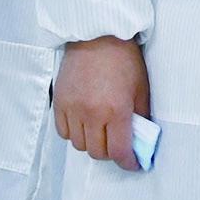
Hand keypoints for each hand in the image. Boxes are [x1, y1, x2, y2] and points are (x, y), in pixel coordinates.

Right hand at [54, 35, 148, 169]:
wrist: (97, 36)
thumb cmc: (124, 60)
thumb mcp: (141, 89)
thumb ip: (141, 118)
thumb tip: (140, 140)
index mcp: (116, 111)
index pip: (119, 152)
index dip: (128, 163)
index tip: (133, 163)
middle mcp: (91, 114)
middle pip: (97, 152)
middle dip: (110, 153)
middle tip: (118, 144)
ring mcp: (72, 109)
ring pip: (79, 145)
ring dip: (92, 143)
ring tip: (101, 131)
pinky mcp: (58, 103)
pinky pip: (63, 132)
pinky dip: (74, 133)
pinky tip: (85, 123)